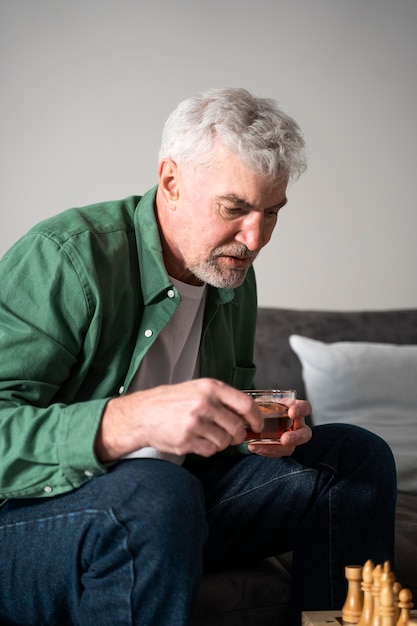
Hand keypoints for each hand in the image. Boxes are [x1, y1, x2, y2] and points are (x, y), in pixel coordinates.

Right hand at [95, 378, 263, 461]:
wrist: (143, 414)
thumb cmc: (172, 401)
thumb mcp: (198, 389)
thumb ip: (222, 398)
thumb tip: (248, 413)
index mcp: (210, 388)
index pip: (245, 404)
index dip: (256, 417)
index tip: (257, 425)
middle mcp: (204, 404)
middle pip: (237, 427)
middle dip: (238, 435)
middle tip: (232, 435)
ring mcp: (195, 423)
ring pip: (225, 441)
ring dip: (221, 442)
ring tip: (208, 435)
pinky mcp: (187, 440)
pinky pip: (210, 451)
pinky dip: (208, 449)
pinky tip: (197, 440)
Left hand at [247, 399, 311, 457]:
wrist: (257, 417)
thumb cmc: (265, 407)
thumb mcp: (264, 400)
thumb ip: (263, 402)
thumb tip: (253, 404)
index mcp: (295, 409)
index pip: (305, 408)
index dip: (301, 410)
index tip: (291, 413)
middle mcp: (296, 425)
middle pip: (304, 434)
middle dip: (295, 438)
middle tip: (284, 439)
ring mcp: (289, 439)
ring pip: (289, 448)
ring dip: (275, 448)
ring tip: (259, 445)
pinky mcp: (279, 449)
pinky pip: (276, 453)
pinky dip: (264, 451)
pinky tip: (254, 447)